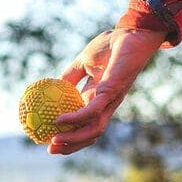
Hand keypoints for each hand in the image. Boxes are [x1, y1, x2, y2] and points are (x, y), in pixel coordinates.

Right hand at [48, 28, 166, 154]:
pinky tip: (59, 120)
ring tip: (53, 142)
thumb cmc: (111, 45)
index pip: (85, 126)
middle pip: (90, 135)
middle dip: (70, 146)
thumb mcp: (84, 61)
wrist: (131, 33)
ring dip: (73, 140)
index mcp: (98, 100)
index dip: (70, 136)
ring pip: (93, 130)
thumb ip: (70, 75)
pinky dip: (75, 119)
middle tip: (49, 149)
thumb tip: (52, 87)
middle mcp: (105, 105)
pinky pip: (91, 111)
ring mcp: (110, 101)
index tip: (50, 140)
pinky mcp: (111, 92)